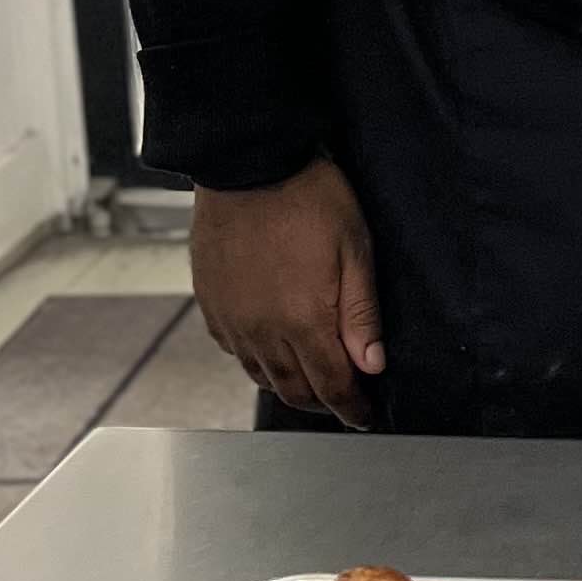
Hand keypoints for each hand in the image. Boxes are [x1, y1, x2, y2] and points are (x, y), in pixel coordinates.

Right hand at [191, 159, 385, 424]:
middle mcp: (262, 331)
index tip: (363, 417)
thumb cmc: (307, 197)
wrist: (246, 163)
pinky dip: (256, 361)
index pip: (331, 386)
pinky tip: (270, 351)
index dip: (351, 408)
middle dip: (322, 403)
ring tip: (310, 383)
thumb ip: (361, 313)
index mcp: (303, 321)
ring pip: (261, 375)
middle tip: (342, 403)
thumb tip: (371, 365)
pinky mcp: (210, 304)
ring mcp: (232, 320)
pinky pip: (234, 350)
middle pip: (294, 390)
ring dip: (289, 386)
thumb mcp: (354, 249)